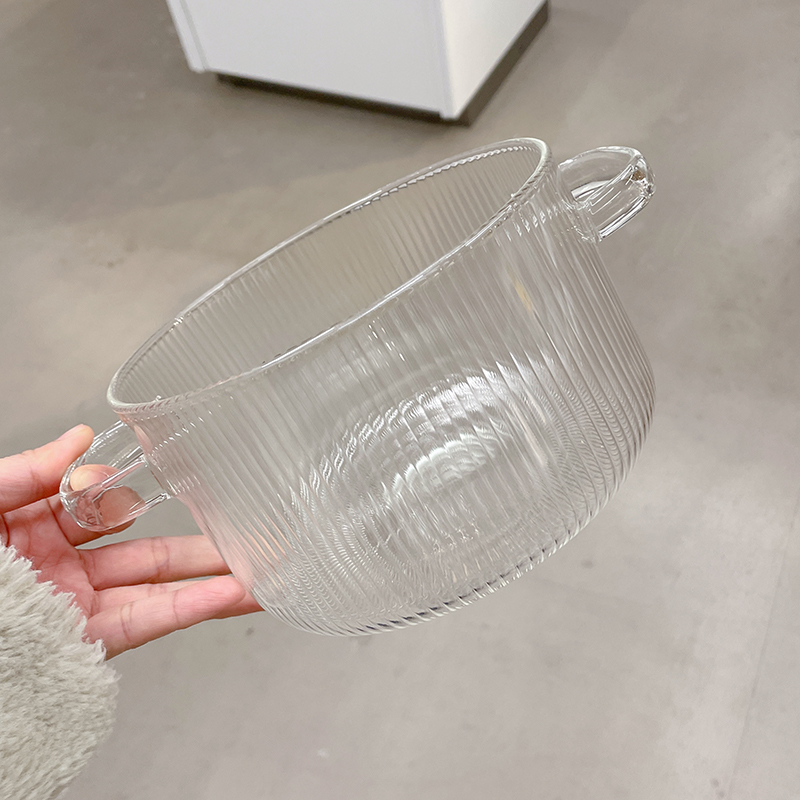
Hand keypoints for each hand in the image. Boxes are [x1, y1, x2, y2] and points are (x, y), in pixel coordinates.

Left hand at [0, 425, 260, 657]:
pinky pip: (148, 623)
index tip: (138, 483)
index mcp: (31, 528)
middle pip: (147, 550)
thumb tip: (80, 438)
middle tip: (251, 528)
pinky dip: (193, 607)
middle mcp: (62, 569)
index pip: (99, 503)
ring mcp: (78, 608)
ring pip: (160, 589)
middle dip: (202, 541)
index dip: (124, 491)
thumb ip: (25, 472)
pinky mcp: (85, 646)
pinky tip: (233, 592)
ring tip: (265, 566)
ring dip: (216, 577)